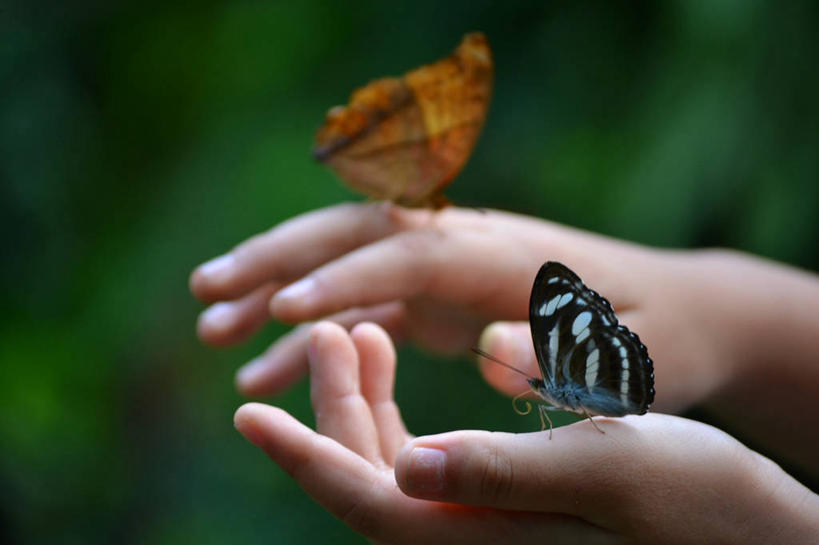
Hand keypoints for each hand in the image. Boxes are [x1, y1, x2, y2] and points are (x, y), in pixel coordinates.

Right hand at [190, 202, 720, 411]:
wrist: (675, 312)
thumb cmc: (657, 342)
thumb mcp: (629, 361)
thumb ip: (564, 355)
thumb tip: (486, 346)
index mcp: (507, 256)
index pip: (413, 254)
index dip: (347, 278)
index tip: (279, 308)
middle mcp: (467, 245)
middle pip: (358, 235)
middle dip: (279, 257)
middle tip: (206, 291)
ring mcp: (449, 266)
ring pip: (343, 263)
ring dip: (274, 287)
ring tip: (209, 326)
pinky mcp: (441, 293)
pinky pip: (360, 306)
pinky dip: (311, 334)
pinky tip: (262, 367)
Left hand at [234, 322, 818, 544]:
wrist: (746, 525)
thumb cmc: (695, 498)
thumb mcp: (606, 469)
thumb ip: (501, 471)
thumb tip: (407, 467)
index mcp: (479, 535)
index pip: (365, 499)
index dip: (302, 453)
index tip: (245, 413)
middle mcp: (466, 536)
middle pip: (364, 473)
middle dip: (330, 402)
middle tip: (318, 327)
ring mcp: (479, 520)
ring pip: (387, 458)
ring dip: (360, 396)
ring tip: (353, 330)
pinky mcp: (499, 497)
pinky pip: (423, 453)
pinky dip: (397, 403)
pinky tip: (394, 348)